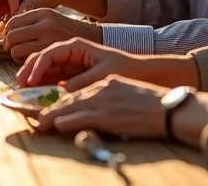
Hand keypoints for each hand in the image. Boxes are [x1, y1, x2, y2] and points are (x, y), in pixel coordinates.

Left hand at [4, 8, 103, 61]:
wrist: (94, 43)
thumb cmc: (69, 35)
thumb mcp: (52, 21)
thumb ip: (33, 24)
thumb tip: (6, 32)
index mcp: (43, 12)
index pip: (12, 21)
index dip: (8, 32)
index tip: (12, 40)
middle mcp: (45, 22)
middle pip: (10, 34)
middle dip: (9, 44)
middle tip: (14, 49)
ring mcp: (47, 37)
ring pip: (13, 46)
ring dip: (14, 53)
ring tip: (23, 56)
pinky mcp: (48, 51)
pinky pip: (21, 56)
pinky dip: (21, 61)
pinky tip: (30, 61)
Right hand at [15, 37, 145, 90]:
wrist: (138, 71)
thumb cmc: (123, 67)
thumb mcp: (104, 73)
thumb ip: (83, 80)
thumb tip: (62, 90)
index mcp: (75, 46)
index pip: (50, 52)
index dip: (38, 66)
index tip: (31, 81)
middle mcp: (68, 51)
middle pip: (41, 57)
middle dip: (28, 70)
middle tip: (19, 85)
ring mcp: (66, 62)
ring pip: (42, 67)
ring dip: (31, 76)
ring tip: (21, 89)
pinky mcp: (67, 73)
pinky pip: (50, 77)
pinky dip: (40, 83)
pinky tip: (33, 92)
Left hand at [37, 76, 169, 137]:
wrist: (170, 108)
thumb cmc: (155, 105)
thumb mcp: (129, 95)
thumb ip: (111, 100)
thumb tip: (99, 114)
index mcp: (107, 83)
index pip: (79, 91)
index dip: (62, 101)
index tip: (51, 109)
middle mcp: (102, 88)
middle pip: (70, 97)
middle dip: (51, 108)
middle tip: (37, 117)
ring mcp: (104, 101)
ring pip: (71, 106)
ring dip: (52, 116)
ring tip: (40, 124)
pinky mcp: (108, 114)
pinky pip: (82, 117)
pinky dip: (67, 120)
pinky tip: (56, 124)